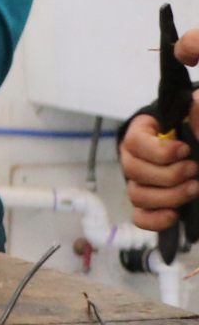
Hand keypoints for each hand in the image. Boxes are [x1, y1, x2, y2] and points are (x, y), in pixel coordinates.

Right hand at [122, 113, 197, 231]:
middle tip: (194, 170)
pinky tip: (174, 215)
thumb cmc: (196, 131)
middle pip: (133, 171)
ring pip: (137, 195)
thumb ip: (198, 113)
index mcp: (143, 133)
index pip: (135, 143)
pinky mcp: (150, 204)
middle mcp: (135, 158)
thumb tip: (195, 105)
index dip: (159, 151)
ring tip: (194, 189)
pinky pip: (140, 216)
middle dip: (168, 175)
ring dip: (167, 196)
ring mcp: (141, 182)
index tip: (185, 150)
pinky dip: (154, 220)